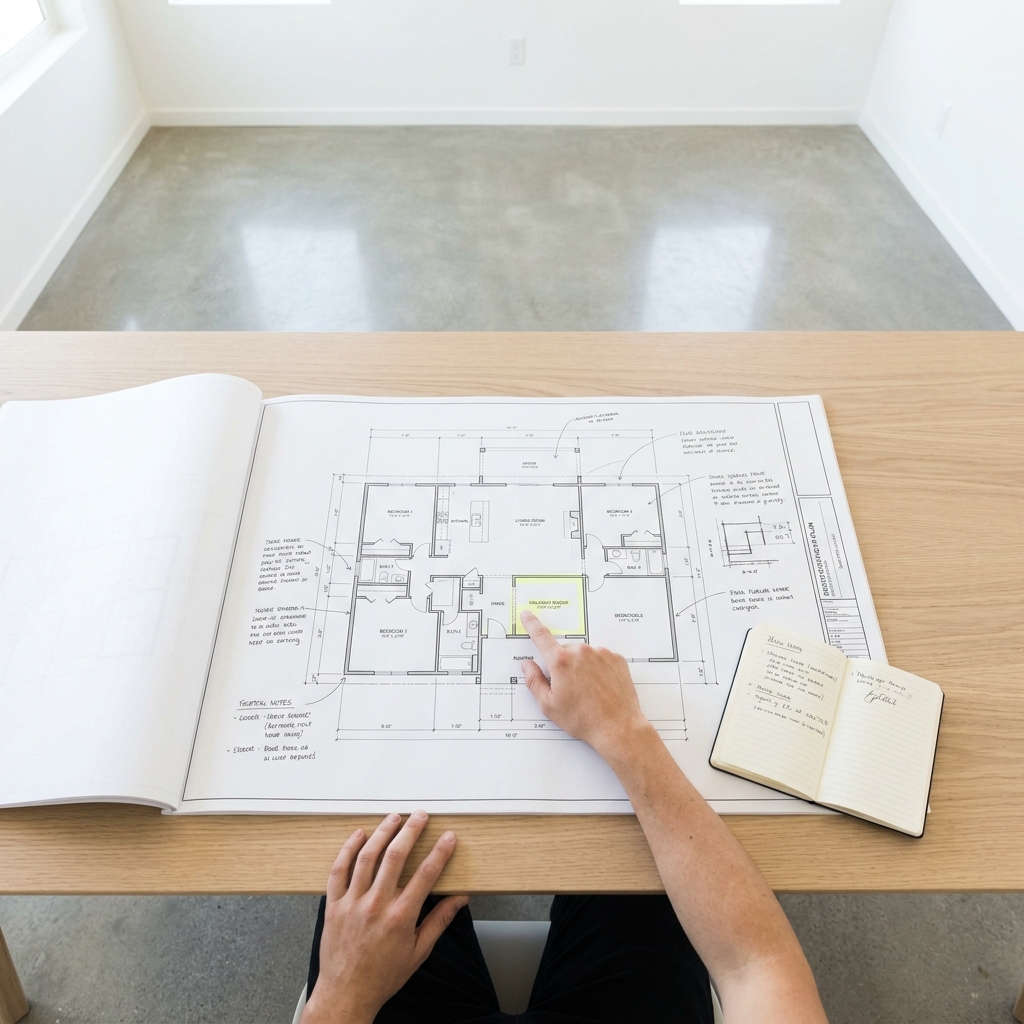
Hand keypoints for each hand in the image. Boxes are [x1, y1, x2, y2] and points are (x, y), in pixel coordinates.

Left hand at [301, 811, 467, 1023]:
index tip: (448, 837)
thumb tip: (459, 898)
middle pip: (395, 857)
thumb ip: (439, 921)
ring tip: (394, 817)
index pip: (425, 875)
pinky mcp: (334, 905)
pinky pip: (339, 870)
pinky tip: (359, 835)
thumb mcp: (418, 952)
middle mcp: (376, 905)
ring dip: (382, 832)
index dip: (439, 852)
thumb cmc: (383, 976)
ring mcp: (352, 903)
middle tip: (420, 816)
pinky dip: (348, 850)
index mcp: (400, 917)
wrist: (346, 994)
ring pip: (366, 857)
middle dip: (410, 831)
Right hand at [519, 609, 650, 758]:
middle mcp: (581, 652)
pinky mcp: (616, 659)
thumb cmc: (583, 719)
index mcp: (561, 662)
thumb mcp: (549, 705)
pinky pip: (601, 659)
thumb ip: (534, 681)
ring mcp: (601, 654)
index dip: (532, 624)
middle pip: (565, 652)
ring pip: (583, 656)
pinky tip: (600, 689)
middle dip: (563, 666)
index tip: (527, 615)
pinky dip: (598, 670)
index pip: (541, 637)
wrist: (618, 728)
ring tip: (589, 693)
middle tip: (570, 690)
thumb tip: (527, 665)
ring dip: (582, 668)